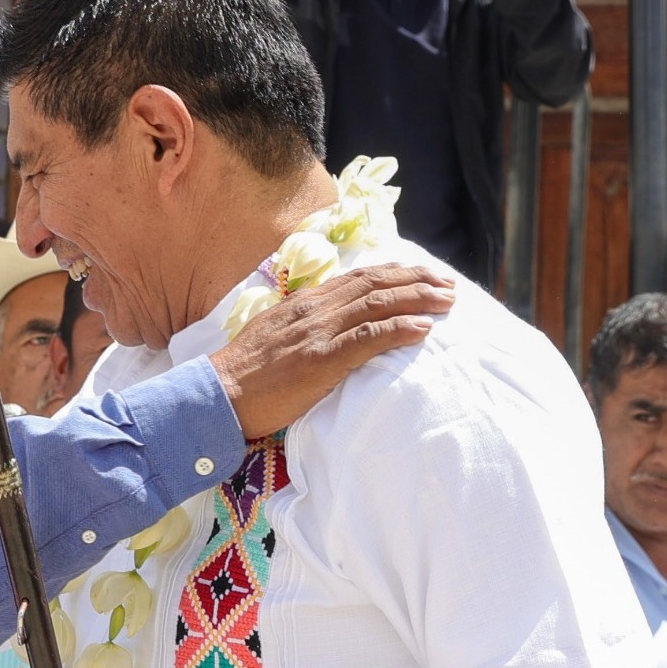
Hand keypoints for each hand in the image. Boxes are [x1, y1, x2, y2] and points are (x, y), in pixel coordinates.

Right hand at [213, 263, 453, 438]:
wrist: (218, 395)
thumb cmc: (245, 374)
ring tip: (447, 302)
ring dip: (418, 300)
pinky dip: (398, 330)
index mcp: (304, 303)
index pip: (358, 278)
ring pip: (377, 305)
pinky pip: (367, 339)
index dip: (395, 273)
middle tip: (448, 285)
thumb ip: (304, 325)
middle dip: (416, 281)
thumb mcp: (274, 335)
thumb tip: (331, 326)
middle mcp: (314, 310)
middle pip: (374, 284)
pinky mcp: (320, 361)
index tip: (422, 274)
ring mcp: (317, 334)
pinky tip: (423, 328)